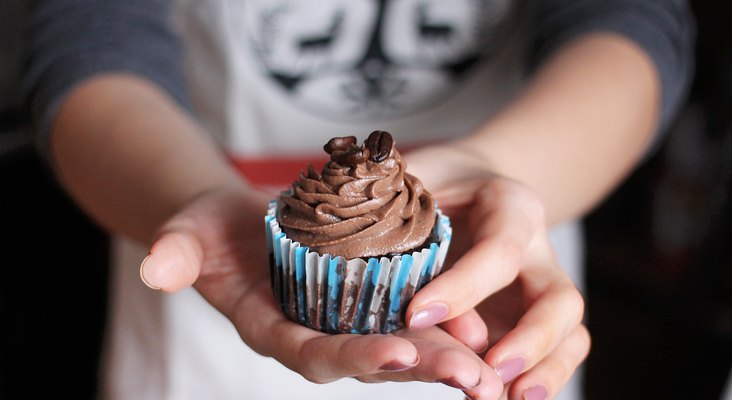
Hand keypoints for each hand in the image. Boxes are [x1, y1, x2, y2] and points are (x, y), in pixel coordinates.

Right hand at [138, 187, 503, 397]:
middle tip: (475, 376)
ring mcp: (344, 321)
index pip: (314, 354)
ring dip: (447, 356)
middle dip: (422, 368)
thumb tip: (153, 268)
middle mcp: (315, 335)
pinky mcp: (367, 301)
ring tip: (495, 367)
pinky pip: (410, 317)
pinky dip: (446, 325)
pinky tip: (486, 328)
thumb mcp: (188, 234)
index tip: (398, 352)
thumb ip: (174, 253)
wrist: (239, 222)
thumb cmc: (211, 230)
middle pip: (371, 359)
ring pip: (400, 345)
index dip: (352, 356)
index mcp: (273, 330)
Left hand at [405, 144, 590, 399]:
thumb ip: (395, 184)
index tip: (415, 314)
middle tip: (489, 368)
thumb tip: (346, 203)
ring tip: (509, 398)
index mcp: (511, 206)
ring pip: (571, 330)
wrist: (477, 185)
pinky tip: (510, 398)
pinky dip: (546, 377)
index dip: (462, 287)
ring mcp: (544, 286)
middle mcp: (538, 249)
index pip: (498, 251)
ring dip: (546, 367)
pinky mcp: (538, 316)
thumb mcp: (421, 168)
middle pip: (558, 297)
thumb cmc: (443, 177)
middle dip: (530, 336)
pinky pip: (562, 350)